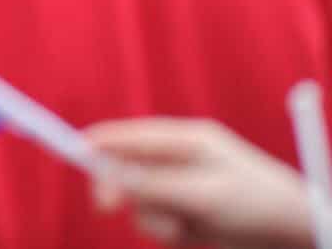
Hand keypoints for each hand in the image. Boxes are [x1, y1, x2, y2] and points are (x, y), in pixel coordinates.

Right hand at [87, 118, 313, 248]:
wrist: (300, 238)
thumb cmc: (260, 206)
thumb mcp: (204, 194)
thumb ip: (154, 186)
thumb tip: (110, 181)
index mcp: (186, 141)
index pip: (130, 135)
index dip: (99, 144)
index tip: (72, 154)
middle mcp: (180, 163)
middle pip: (126, 170)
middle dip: (120, 190)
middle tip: (108, 208)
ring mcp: (184, 191)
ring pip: (140, 203)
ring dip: (152, 219)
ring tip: (185, 230)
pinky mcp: (189, 218)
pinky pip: (158, 224)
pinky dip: (168, 234)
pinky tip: (195, 237)